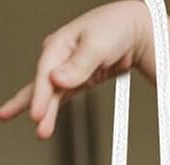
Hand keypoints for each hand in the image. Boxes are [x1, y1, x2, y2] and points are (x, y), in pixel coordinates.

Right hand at [0, 3, 150, 140]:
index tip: (37, 114)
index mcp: (59, 45)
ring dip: (44, 111)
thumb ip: (79, 65)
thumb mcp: (96, 44)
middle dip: (39, 107)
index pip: (45, 74)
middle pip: (44, 85)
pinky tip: (45, 116)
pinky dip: (54, 106)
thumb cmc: (114, 28)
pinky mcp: (80, 79)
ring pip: (51, 93)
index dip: (40, 96)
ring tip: (38, 130)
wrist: (132, 30)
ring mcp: (69, 69)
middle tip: (37, 128)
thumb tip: (59, 80)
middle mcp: (60, 57)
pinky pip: (64, 95)